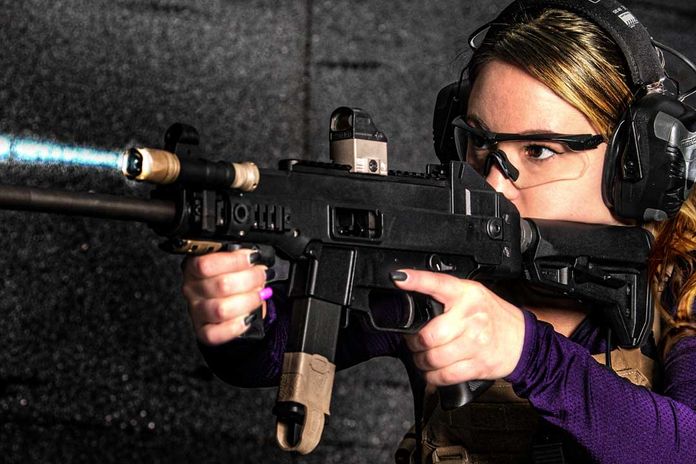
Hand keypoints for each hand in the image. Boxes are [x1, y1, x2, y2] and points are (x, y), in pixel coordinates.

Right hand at [181, 250, 271, 344]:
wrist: (229, 302)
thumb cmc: (231, 276)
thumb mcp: (233, 260)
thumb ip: (239, 255)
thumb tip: (254, 256)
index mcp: (193, 267)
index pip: (205, 264)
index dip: (234, 261)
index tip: (253, 258)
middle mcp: (191, 289)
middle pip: (221, 286)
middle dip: (250, 279)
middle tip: (263, 275)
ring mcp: (196, 311)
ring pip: (221, 310)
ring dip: (248, 300)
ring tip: (260, 294)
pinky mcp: (202, 331)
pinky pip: (216, 334)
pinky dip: (237, 326)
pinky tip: (249, 316)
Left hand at [391, 270, 524, 385]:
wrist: (522, 340)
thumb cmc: (492, 315)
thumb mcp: (472, 294)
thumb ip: (445, 294)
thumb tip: (411, 293)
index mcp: (466, 294)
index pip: (438, 283)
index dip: (417, 280)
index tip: (399, 278)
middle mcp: (471, 316)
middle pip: (428, 335)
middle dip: (413, 342)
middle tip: (414, 341)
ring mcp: (475, 342)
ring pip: (433, 358)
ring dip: (421, 361)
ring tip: (422, 357)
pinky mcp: (478, 365)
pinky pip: (445, 376)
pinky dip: (432, 377)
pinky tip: (432, 371)